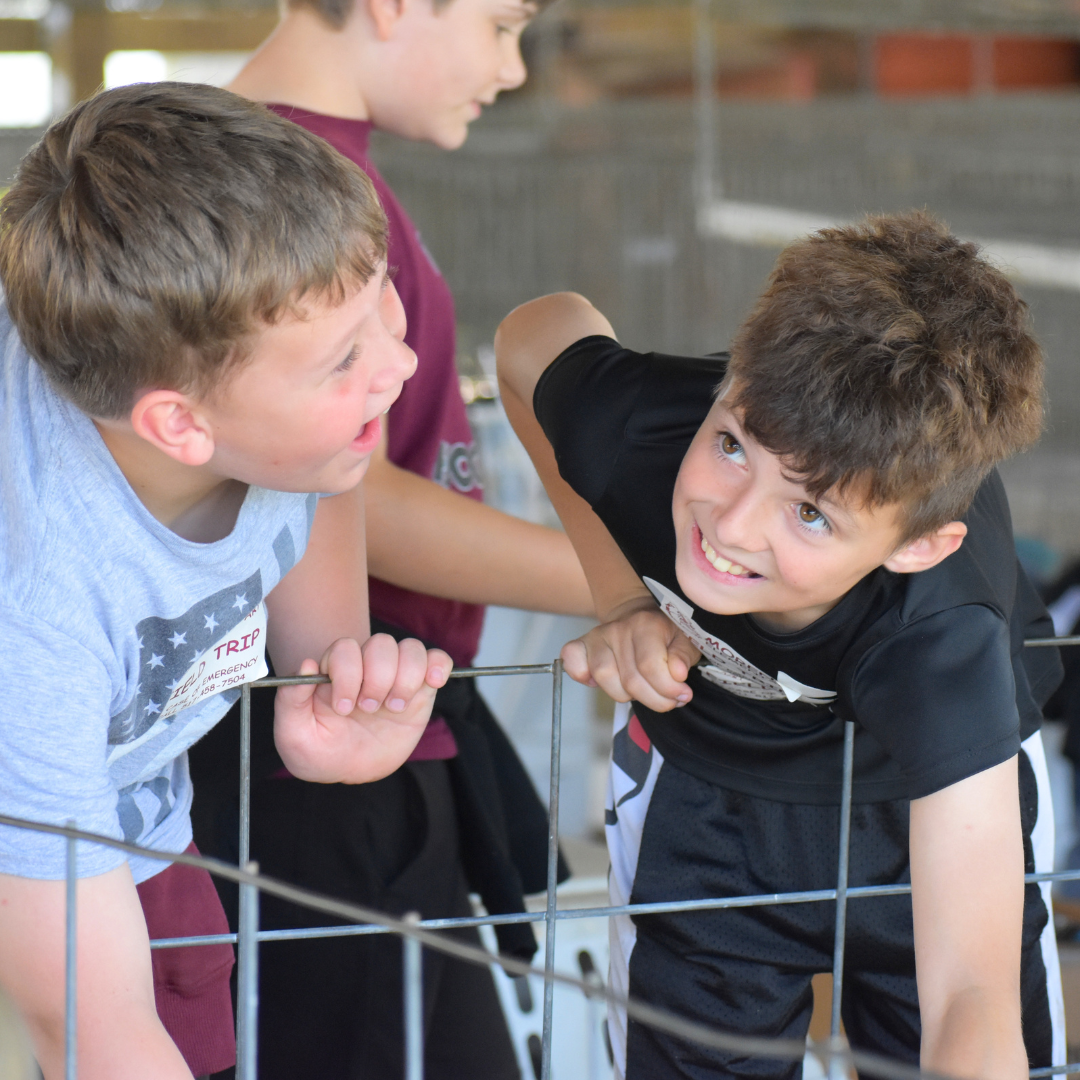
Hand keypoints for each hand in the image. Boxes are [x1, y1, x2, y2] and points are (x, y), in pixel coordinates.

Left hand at [273, 634, 450, 782]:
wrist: (349, 770)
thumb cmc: (318, 750)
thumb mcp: (293, 734)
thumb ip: (291, 700)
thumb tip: (307, 663)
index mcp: (334, 670)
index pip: (346, 648)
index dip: (347, 674)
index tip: (344, 708)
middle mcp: (366, 666)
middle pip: (381, 644)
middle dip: (377, 678)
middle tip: (369, 709)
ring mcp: (396, 675)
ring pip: (410, 649)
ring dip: (405, 677)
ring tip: (394, 707)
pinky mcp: (420, 689)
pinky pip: (437, 660)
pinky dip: (439, 665)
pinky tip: (433, 683)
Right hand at [561, 597, 700, 711]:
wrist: (641, 617)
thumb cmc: (666, 634)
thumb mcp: (686, 640)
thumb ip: (683, 656)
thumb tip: (677, 673)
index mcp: (646, 624)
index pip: (650, 667)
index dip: (668, 690)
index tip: (681, 694)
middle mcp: (618, 628)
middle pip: (630, 680)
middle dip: (654, 699)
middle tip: (668, 699)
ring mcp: (598, 636)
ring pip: (604, 678)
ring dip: (626, 694)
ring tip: (641, 689)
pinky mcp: (582, 645)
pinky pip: (573, 662)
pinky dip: (582, 676)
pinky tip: (602, 681)